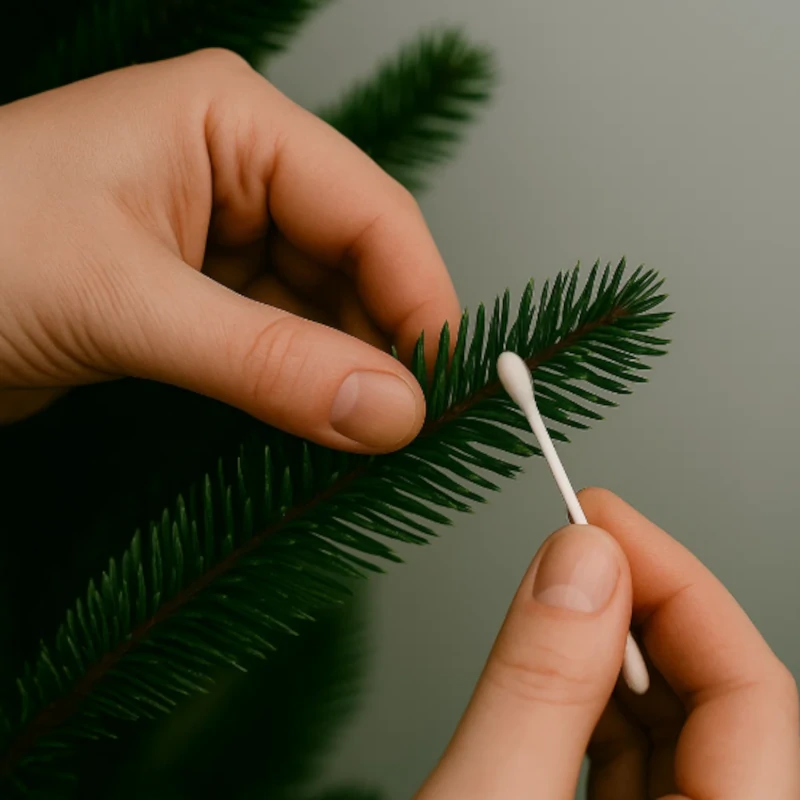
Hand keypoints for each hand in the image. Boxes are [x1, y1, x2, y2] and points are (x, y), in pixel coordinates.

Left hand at [0, 49, 460, 450]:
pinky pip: (279, 340)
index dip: (419, 298)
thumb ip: (266, 362)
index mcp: (230, 124)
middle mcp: (235, 173)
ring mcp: (218, 237)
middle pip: (356, 262)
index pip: (371, 209)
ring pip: (322, 309)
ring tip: (358, 435)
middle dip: (381, 345)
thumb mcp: (127, 304)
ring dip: (341, 372)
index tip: (440, 384)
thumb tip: (386, 409)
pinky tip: (312, 423)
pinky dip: (299, 384)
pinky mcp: (199, 296)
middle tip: (399, 427)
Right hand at [416, 488, 799, 798]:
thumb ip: (537, 688)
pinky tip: (552, 671)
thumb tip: (578, 563)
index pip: (751, 691)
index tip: (602, 516)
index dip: (677, 582)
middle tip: (575, 542)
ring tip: (556, 598)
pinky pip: (634, 765)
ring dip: (612, 653)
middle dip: (640, 607)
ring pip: (674, 732)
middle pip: (718, 703)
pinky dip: (590, 705)